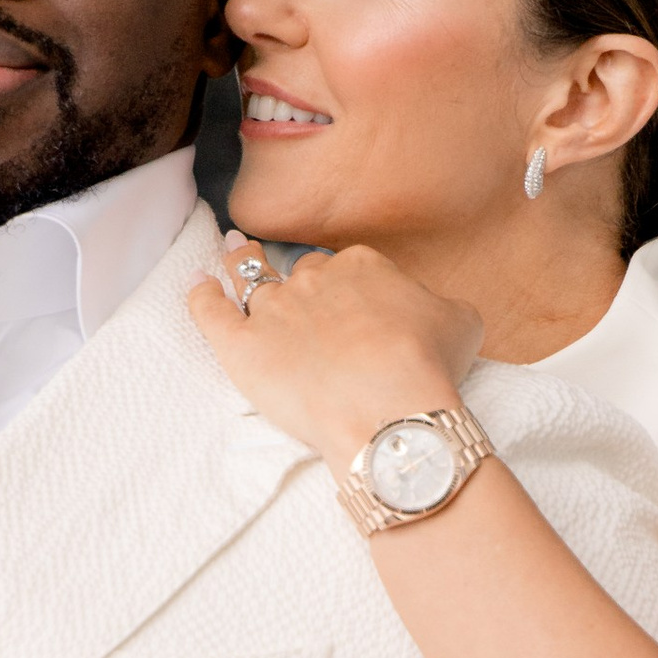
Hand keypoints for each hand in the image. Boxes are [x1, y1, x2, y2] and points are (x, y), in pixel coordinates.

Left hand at [190, 245, 482, 469]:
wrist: (388, 405)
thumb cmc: (428, 366)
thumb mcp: (460, 323)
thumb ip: (441, 308)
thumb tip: (438, 311)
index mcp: (364, 266)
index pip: (348, 269)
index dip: (349, 290)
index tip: (352, 308)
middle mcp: (314, 280)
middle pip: (300, 273)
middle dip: (298, 279)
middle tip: (293, 286)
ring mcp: (274, 310)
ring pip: (250, 279)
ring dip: (239, 264)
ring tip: (232, 253)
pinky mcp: (241, 345)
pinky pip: (210, 311)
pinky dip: (200, 294)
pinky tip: (196, 283)